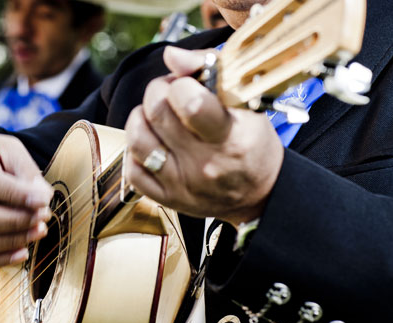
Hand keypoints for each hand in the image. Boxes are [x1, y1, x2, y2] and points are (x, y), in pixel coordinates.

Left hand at [124, 46, 283, 226]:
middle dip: (158, 91)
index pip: (191, 104)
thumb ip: (208, 70)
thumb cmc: (251, 142)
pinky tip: (152, 143)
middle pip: (158, 114)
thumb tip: (171, 55)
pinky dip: (136, 151)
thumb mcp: (245, 102)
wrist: (260, 194)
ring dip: (141, 118)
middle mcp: (204, 164)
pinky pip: (133, 171)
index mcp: (231, 138)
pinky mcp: (167, 198)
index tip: (188, 85)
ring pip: (138, 140)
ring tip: (156, 115)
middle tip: (170, 93)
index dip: (181, 84)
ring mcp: (182, 184)